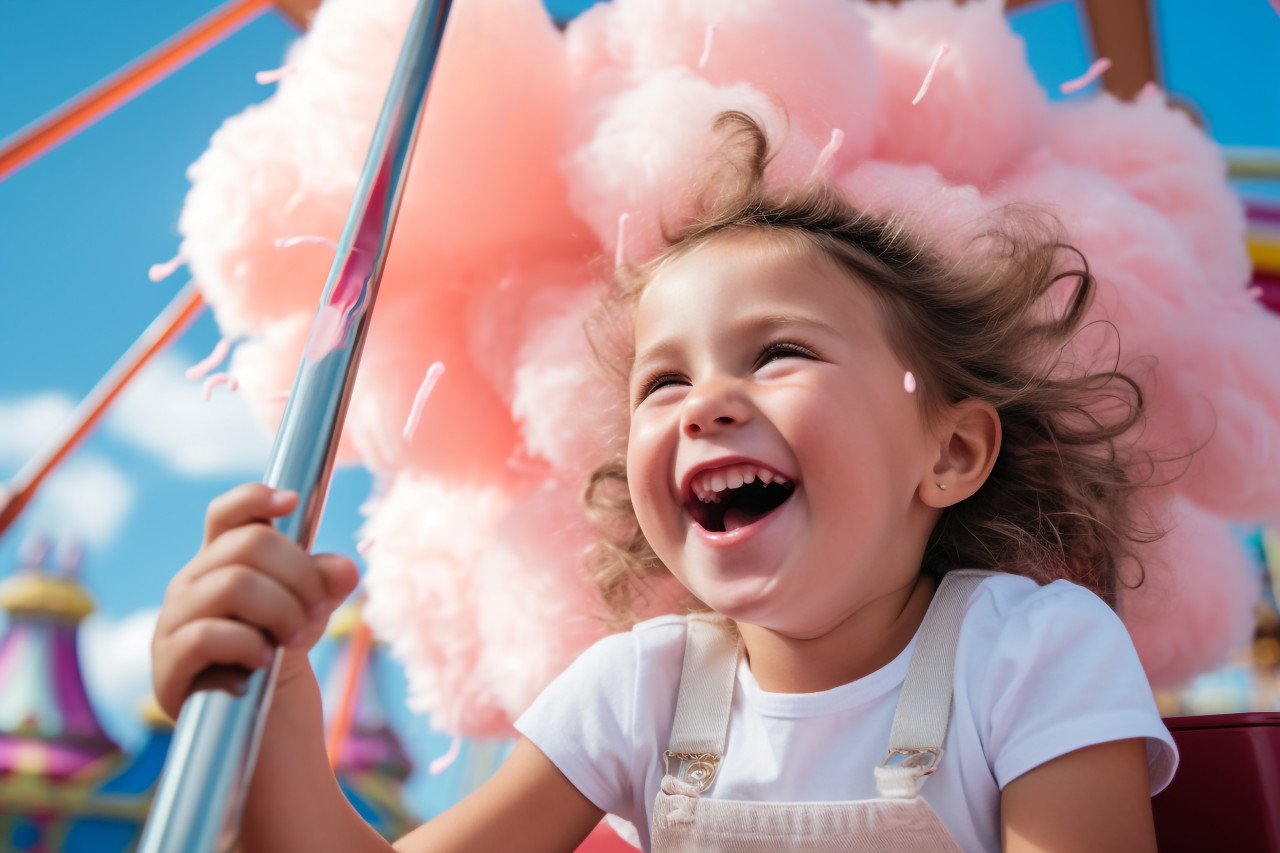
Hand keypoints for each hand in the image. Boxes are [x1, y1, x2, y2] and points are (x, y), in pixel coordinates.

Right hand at [152, 483, 360, 718]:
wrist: (258, 713)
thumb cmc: (279, 647)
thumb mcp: (310, 609)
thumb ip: (325, 584)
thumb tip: (345, 569)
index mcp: (221, 560)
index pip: (225, 514)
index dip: (254, 498)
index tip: (292, 502)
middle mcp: (191, 582)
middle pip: (247, 544)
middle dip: (298, 574)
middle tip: (318, 608)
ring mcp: (174, 620)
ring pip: (233, 584)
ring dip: (280, 609)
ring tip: (297, 638)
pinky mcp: (170, 662)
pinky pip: (209, 635)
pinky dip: (249, 644)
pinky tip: (264, 661)